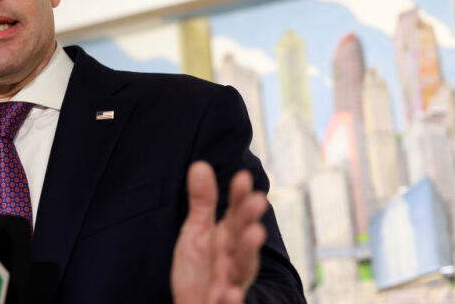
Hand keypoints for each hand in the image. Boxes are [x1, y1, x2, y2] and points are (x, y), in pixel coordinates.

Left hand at [171, 161, 267, 303]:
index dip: (239, 197)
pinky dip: (232, 299)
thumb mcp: (197, 233)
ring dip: (248, 252)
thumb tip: (200, 164)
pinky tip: (231, 292)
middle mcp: (234, 260)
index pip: (236, 215)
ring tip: (254, 233)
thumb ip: (202, 203)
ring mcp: (230, 284)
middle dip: (249, 220)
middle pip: (243, 238)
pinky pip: (230, 303)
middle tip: (257, 200)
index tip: (242, 177)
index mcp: (228, 239)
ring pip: (243, 269)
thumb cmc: (200, 271)